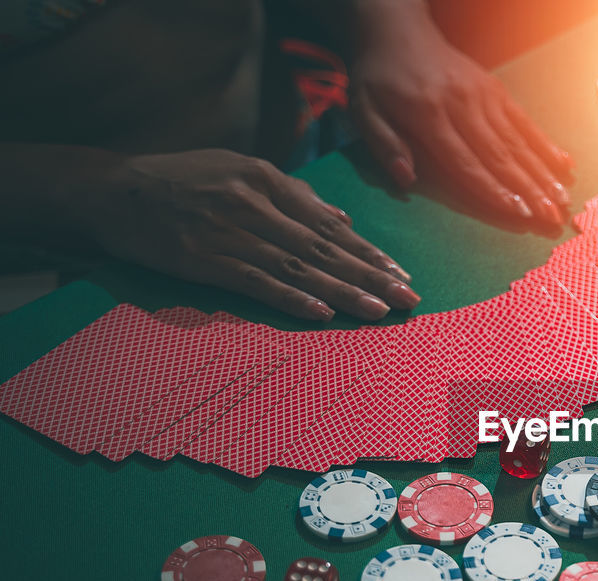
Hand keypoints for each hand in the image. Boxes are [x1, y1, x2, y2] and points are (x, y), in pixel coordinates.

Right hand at [77, 149, 417, 319]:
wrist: (111, 191)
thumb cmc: (180, 182)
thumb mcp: (238, 171)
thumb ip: (293, 195)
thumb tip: (341, 219)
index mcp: (267, 180)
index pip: (330, 224)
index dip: (368, 251)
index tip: (400, 273)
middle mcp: (254, 204)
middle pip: (324, 246)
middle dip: (371, 274)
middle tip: (408, 298)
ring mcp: (230, 231)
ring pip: (300, 265)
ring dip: (343, 290)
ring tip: (379, 310)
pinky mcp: (205, 258)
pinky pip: (257, 281)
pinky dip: (292, 296)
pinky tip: (322, 313)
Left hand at [349, 0, 573, 227]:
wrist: (399, 30)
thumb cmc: (380, 77)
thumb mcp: (365, 110)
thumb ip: (385, 145)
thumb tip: (405, 180)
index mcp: (429, 116)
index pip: (465, 162)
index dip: (493, 190)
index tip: (518, 213)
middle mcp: (463, 106)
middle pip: (500, 156)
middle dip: (529, 190)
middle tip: (552, 218)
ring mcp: (484, 97)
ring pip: (518, 142)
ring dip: (543, 174)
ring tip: (563, 201)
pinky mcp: (496, 91)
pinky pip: (524, 122)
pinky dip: (546, 145)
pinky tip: (565, 165)